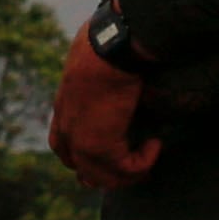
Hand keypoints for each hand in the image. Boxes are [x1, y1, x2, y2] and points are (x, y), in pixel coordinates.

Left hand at [47, 16, 161, 189]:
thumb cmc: (108, 43)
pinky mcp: (100, 145)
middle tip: (133, 168)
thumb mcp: (97, 58)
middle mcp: (67, 127)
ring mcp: (80, 139)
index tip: (109, 153)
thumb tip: (120, 56)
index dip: (83, 155)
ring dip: (128, 172)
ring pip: (101, 176)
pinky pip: (123, 169)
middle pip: (79, 167)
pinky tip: (155, 145)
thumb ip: (100, 69)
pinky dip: (142, 164)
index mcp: (63, 107)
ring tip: (150, 157)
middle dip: (104, 174)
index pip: (63, 144)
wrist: (110, 49)